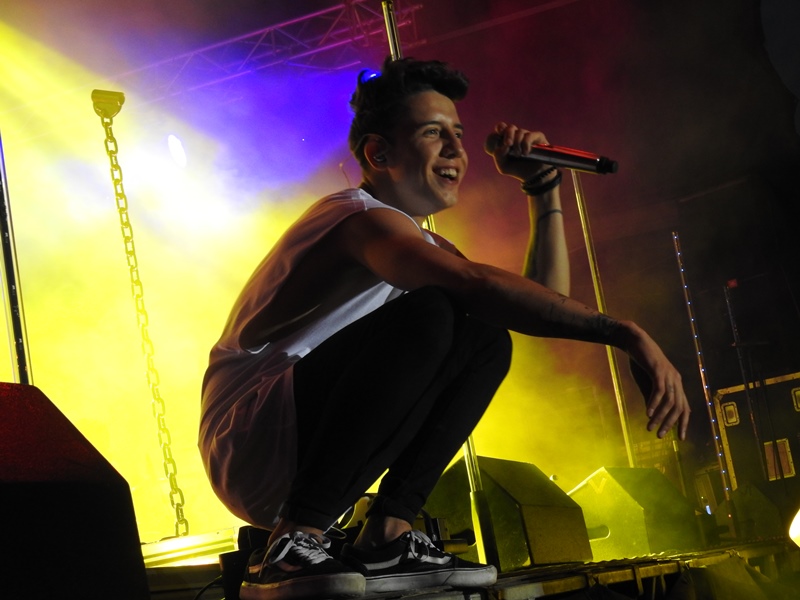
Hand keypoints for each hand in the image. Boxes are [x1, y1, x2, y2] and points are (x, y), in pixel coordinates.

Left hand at [487, 122, 551, 181]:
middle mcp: (517, 136)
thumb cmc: (518, 169)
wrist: (534, 176)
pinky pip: (530, 135)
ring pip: (520, 132)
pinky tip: (526, 152)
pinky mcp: (538, 137)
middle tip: (508, 144)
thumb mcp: (503, 166)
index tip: (500, 135)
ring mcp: (527, 136)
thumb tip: (504, 145)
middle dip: (508, 134)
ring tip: (519, 155)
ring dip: (517, 143)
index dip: (500, 128)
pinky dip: (526, 143)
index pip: (502, 127)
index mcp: (507, 140)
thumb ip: (498, 156)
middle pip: (510, 127)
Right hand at [615, 321, 690, 439]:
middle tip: (660, 436)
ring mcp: (669, 375)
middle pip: (679, 407)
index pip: (685, 407)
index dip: (684, 423)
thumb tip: (653, 414)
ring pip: (670, 401)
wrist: (634, 341)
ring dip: (660, 417)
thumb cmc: (640, 361)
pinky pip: (659, 391)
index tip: (680, 438)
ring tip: (651, 427)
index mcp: (676, 383)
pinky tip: (648, 413)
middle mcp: (676, 380)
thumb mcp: (647, 382)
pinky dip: (654, 403)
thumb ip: (652, 396)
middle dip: (670, 424)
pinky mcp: (658, 370)